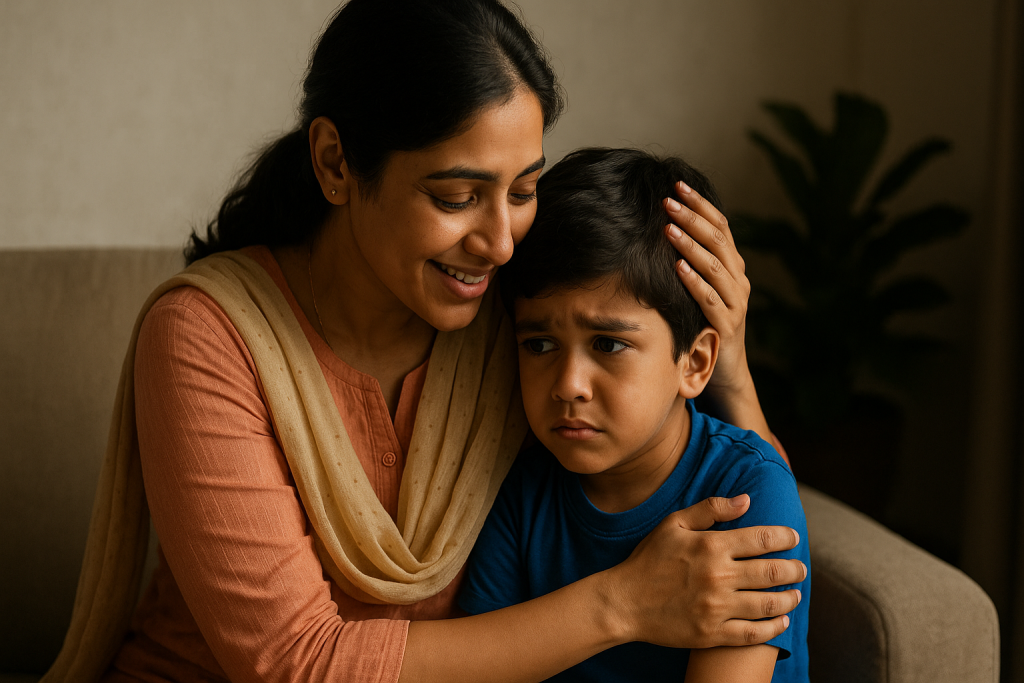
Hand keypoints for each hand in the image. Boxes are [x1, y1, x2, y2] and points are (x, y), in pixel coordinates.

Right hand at [606, 494, 803, 648]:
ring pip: (768, 604)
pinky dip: (773, 628)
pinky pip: (753, 634)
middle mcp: (718, 577)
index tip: (793, 538)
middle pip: (773, 572)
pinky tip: (781, 621)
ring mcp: (716, 608)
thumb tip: (746, 500)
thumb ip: (711, 509)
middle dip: (794, 569)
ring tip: (795, 594)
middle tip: (800, 569)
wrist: (623, 602)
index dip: (785, 538)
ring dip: (789, 598)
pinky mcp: (712, 634)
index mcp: (711, 547)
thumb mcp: (674, 524)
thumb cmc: (649, 559)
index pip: (763, 539)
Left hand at [663, 182, 751, 401]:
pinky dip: (695, 283)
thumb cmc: (702, 324)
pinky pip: (711, 300)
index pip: (720, 226)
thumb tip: (658, 227)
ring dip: (691, 246)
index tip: (677, 185)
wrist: (724, 371)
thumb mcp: (698, 288)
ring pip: (716, 267)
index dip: (701, 204)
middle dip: (693, 218)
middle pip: (718, 240)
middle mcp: (739, 281)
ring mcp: (736, 303)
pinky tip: (677, 269)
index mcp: (733, 267)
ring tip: (669, 229)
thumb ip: (688, 262)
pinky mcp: (727, 326)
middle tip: (668, 201)